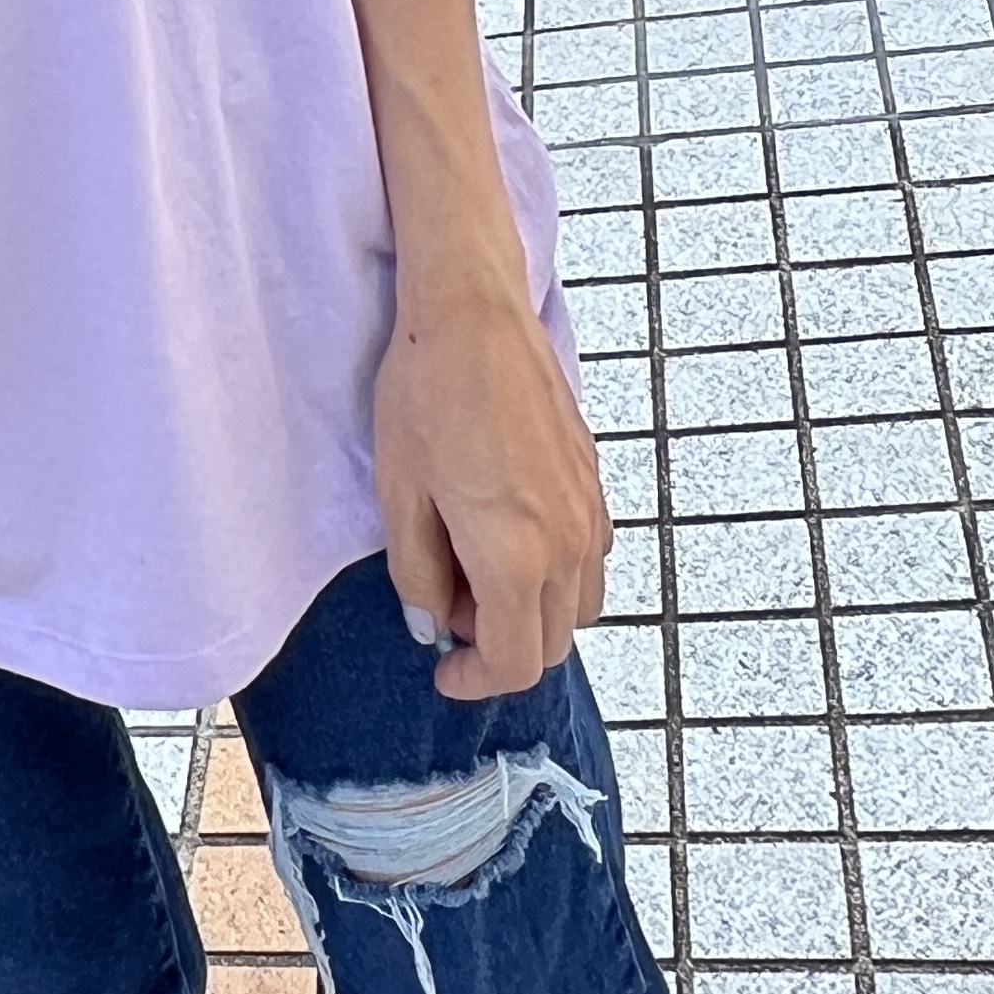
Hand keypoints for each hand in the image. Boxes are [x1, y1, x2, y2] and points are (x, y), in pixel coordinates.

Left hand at [371, 275, 608, 702]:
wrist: (472, 313)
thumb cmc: (426, 394)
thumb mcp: (399, 493)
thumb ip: (416, 574)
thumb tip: (430, 624)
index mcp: (516, 555)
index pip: (514, 662)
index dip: (475, 681)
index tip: (444, 670)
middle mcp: (568, 543)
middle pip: (553, 644)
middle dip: (500, 647)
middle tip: (448, 606)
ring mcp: (589, 510)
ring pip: (581, 606)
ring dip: (534, 613)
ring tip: (476, 569)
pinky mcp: (593, 479)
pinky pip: (591, 557)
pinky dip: (557, 573)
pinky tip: (509, 532)